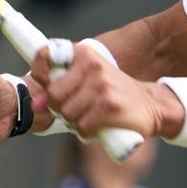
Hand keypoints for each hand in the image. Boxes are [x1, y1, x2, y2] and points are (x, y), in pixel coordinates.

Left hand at [29, 42, 172, 140]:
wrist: (150, 104)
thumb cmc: (112, 93)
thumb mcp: (88, 78)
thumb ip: (60, 86)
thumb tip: (35, 105)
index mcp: (84, 54)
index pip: (45, 55)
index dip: (39, 74)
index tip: (47, 87)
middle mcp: (92, 66)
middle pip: (54, 95)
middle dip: (60, 108)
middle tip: (76, 109)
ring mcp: (101, 86)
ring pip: (67, 114)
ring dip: (75, 122)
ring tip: (89, 117)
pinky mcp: (109, 106)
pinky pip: (82, 127)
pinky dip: (87, 133)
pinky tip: (98, 127)